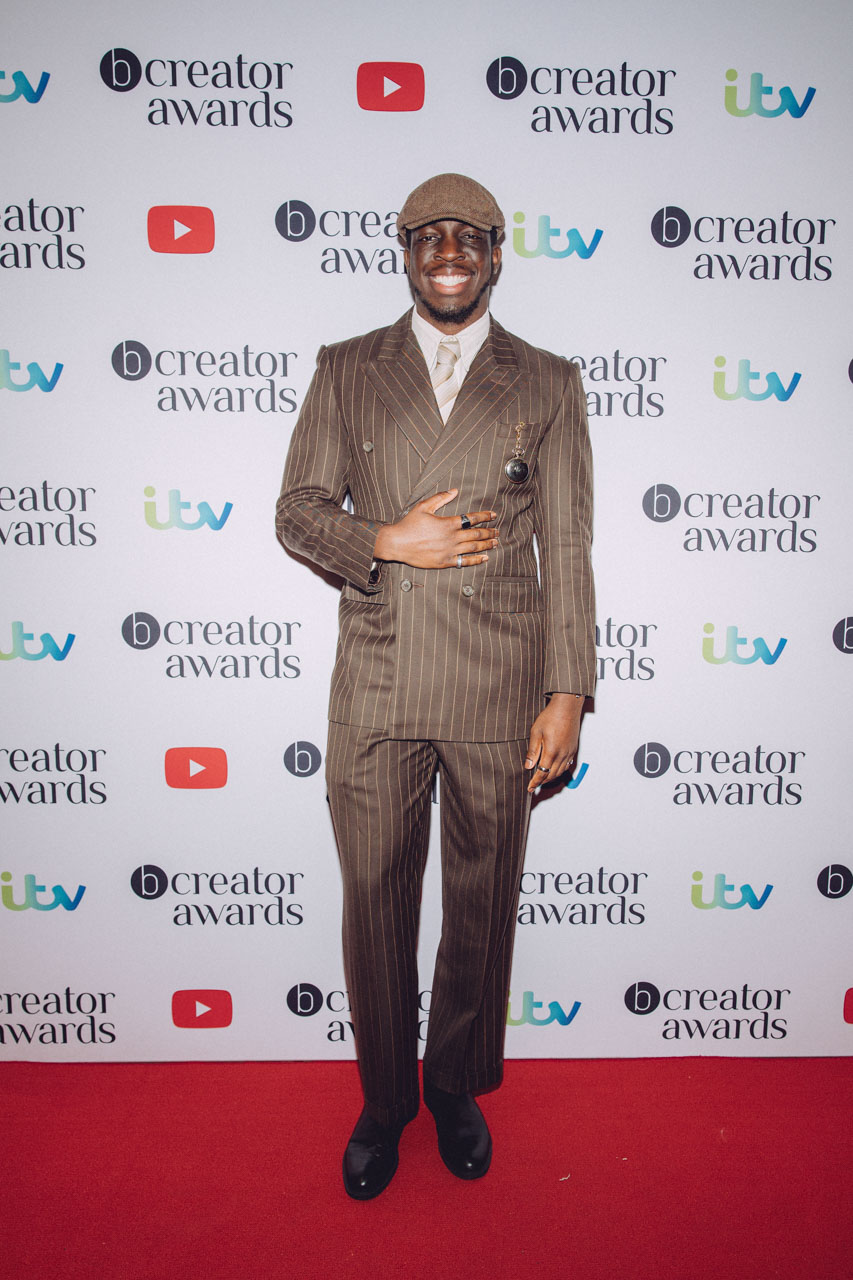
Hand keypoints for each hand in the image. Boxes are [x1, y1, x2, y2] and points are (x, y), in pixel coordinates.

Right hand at [373, 489, 497, 568]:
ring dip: (486, 545)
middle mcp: (452, 538)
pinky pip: (465, 562)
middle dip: (489, 532)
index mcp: (448, 523)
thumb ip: (440, 498)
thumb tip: (455, 491)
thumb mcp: (423, 506)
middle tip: (497, 531)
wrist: (397, 544)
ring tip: (495, 543)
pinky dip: (476, 560)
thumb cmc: (409, 525)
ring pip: (474, 548)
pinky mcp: (445, 562)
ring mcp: (449, 551)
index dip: (485, 516)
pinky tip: (484, 558)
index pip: (472, 518)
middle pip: (476, 534)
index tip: (493, 515)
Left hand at [524, 694, 583, 793]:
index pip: (542, 773)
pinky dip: (559, 770)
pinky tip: (554, 769)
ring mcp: (569, 752)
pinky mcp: (573, 749)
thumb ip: (533, 751)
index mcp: (552, 751)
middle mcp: (562, 754)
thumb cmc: (551, 716)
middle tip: (534, 786)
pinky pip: (567, 765)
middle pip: (552, 775)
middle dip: (542, 782)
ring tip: (542, 780)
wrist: (567, 707)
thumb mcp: (536, 732)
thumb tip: (528, 765)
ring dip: (551, 778)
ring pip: (560, 771)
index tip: (530, 787)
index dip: (535, 782)